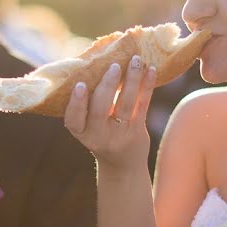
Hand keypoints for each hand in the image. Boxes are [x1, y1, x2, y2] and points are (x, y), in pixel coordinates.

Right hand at [64, 55, 156, 172]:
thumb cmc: (101, 136)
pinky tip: (152, 70)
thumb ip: (88, 104)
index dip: (76, 103)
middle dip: (107, 85)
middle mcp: (99, 136)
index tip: (80, 84)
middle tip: (114, 65)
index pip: (74, 119)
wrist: (122, 166)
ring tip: (136, 59)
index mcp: (81, 133)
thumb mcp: (88, 127)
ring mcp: (120, 135)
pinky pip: (142, 106)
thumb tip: (93, 63)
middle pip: (101, 109)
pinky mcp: (138, 133)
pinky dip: (147, 87)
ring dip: (131, 79)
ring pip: (125, 104)